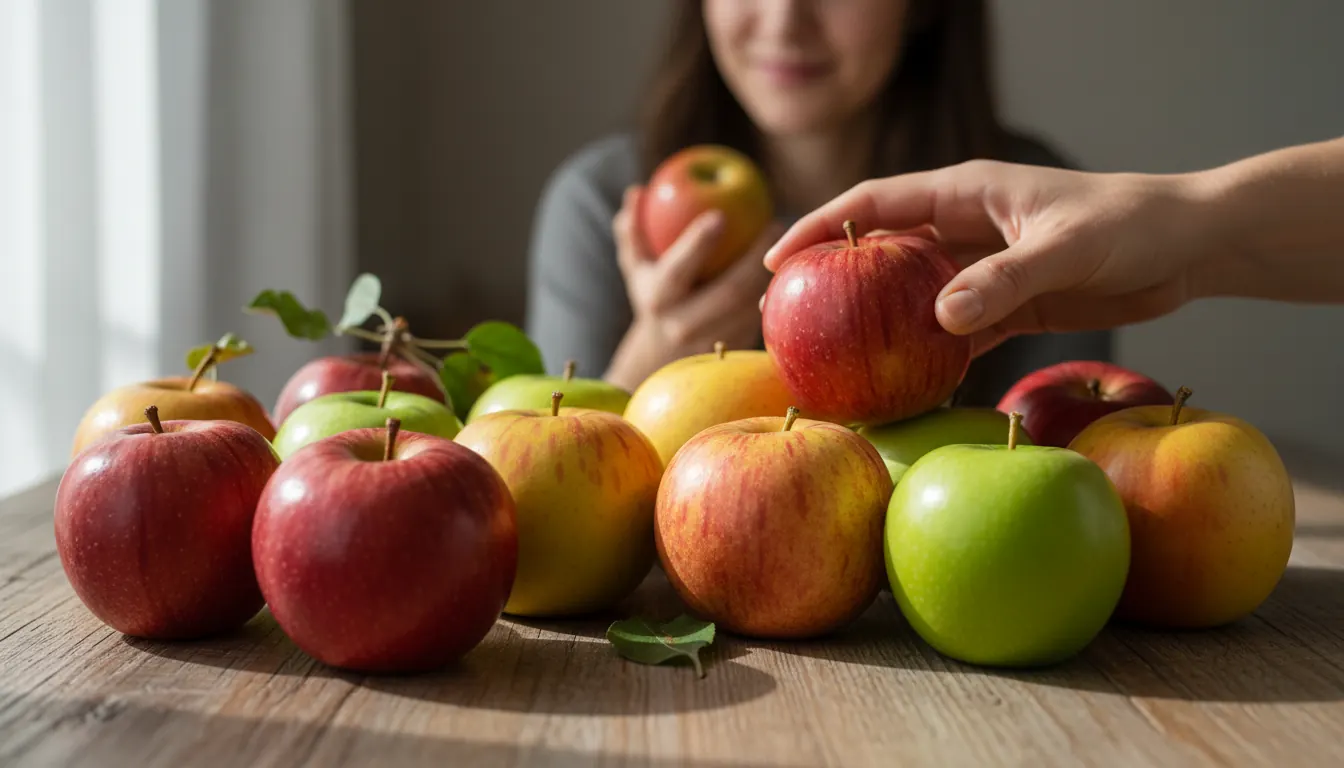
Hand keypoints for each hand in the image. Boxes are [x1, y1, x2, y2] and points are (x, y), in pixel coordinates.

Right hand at [605, 186, 781, 389]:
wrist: (662, 357)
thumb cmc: (653, 294)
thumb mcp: (636, 267)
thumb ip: (632, 230)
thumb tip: (636, 191)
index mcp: (658, 300)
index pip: (678, 270)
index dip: (698, 244)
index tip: (721, 215)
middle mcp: (683, 326)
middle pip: (729, 292)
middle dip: (755, 257)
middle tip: (775, 223)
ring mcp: (713, 343)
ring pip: (751, 306)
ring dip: (773, 274)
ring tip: (791, 242)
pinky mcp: (737, 351)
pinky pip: (761, 318)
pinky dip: (778, 291)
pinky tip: (792, 267)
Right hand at [764, 160, 1217, 356]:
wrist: (1189, 245)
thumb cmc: (1131, 224)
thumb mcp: (1067, 247)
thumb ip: (1005, 279)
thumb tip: (940, 320)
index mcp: (967, 192)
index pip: (877, 203)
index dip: (824, 228)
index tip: (779, 260)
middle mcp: (965, 228)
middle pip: (883, 252)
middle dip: (837, 279)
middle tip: (793, 318)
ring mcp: (984, 269)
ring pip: (913, 296)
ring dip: (880, 323)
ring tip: (836, 359)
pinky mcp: (1009, 306)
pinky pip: (956, 333)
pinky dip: (931, 355)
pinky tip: (907, 383)